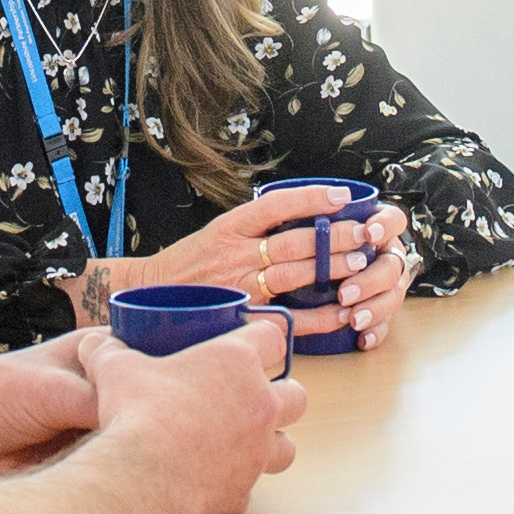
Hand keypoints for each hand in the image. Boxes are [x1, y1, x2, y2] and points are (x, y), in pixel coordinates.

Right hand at [63, 324, 303, 513]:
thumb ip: (107, 351)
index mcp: (236, 364)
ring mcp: (256, 453)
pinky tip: (209, 482)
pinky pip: (248, 488)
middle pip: (296, 396)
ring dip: (272, 444)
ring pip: (288, 448)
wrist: (141, 478)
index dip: (264, 336)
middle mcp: (259, 407)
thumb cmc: (137, 413)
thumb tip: (93, 344)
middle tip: (253, 396)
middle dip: (281, 395)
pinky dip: (234, 485)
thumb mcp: (115, 370)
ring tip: (246, 444)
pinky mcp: (242, 492)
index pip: (273, 337)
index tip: (251, 340)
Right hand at [157, 189, 417, 348]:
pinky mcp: (242, 318)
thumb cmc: (188, 266)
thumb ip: (254, 227)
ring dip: (332, 268)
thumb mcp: (216, 233)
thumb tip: (304, 214)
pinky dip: (320, 317)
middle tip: (365, 233)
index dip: (311, 198)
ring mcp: (240, 288)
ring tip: (362, 263)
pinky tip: (344, 311)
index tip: (342, 196)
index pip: (275, 205)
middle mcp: (235, 255)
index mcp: (229, 227)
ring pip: (295, 274)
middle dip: (334, 236)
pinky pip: (289, 318)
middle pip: (294, 241)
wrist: (148, 298)